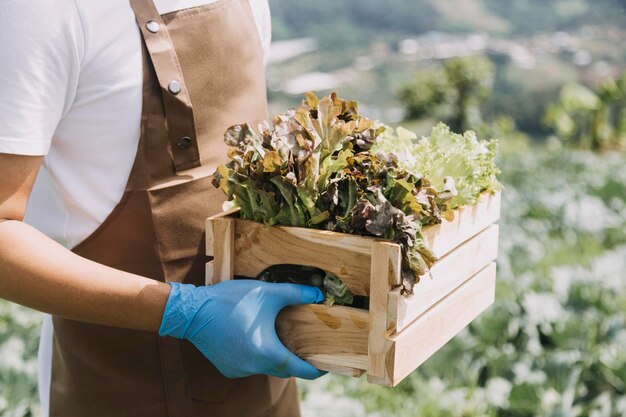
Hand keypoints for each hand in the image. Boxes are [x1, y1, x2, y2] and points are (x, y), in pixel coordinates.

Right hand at [159, 279, 325, 379]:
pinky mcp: (228, 368)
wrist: (192, 311)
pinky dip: (257, 355)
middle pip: (283, 368)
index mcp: (267, 352)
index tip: (326, 366)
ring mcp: (239, 370)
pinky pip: (250, 365)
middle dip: (295, 360)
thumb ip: (295, 294)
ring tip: (279, 337)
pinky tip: (254, 338)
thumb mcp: (267, 293)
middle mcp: (253, 367)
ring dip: (274, 355)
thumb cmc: (231, 301)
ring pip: (265, 367)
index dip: (316, 369)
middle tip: (306, 348)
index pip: (299, 369)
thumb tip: (318, 295)